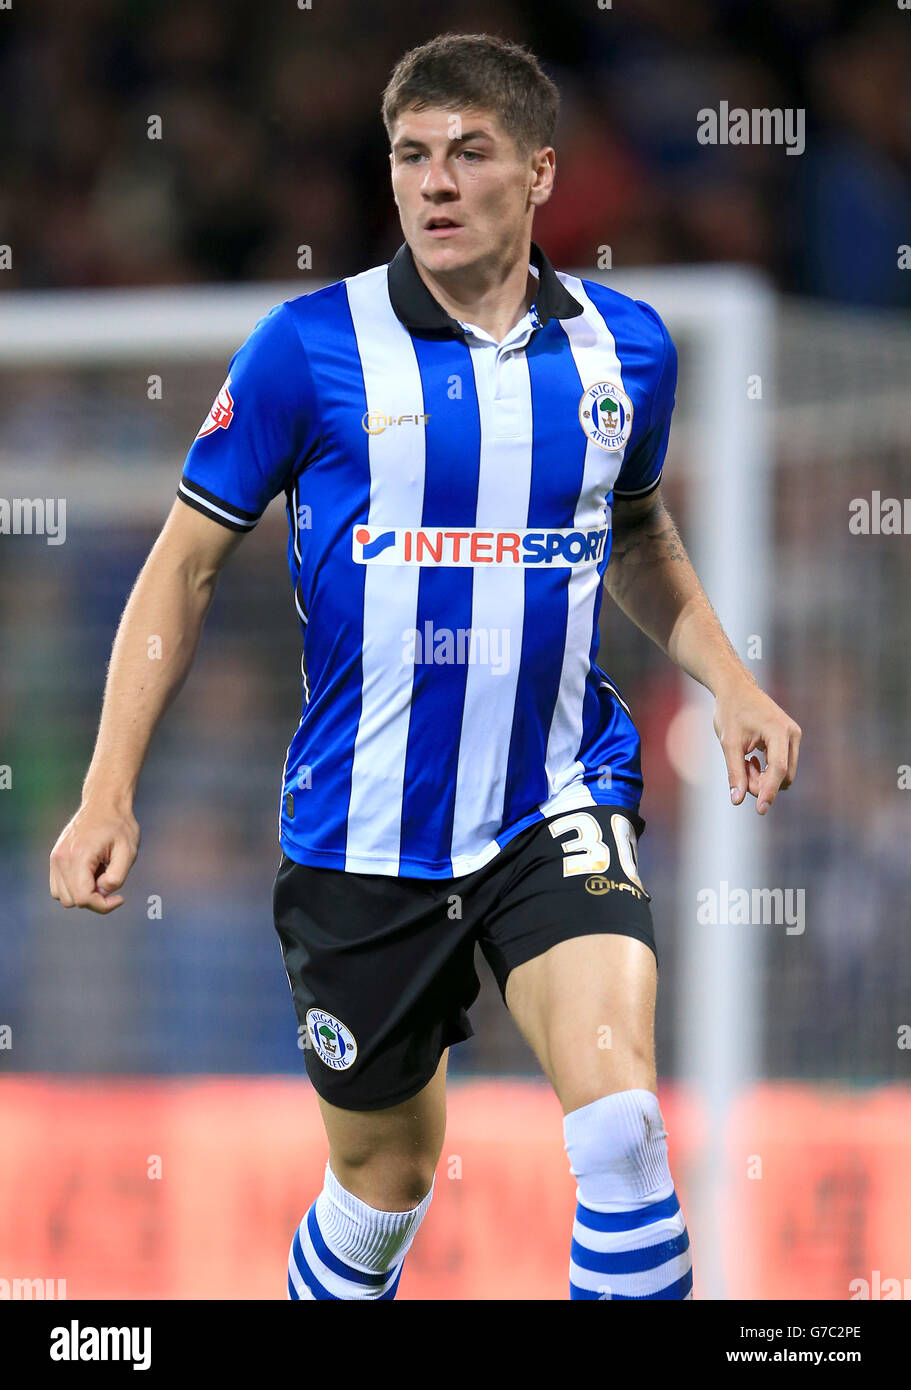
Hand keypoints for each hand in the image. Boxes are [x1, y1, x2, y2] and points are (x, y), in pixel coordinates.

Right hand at [49, 802, 140, 912]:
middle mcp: (61, 859)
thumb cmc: (119, 826)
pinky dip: (74, 887)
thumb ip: (117, 877)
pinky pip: (59, 887)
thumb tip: (102, 892)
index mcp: (79, 856)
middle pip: (72, 901)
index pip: (83, 898)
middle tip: (110, 879)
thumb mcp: (129, 851)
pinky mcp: (54, 858)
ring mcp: (55, 858)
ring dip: (83, 893)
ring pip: (63, 897)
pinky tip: (91, 872)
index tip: (120, 897)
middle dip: (94, 899)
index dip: (103, 905)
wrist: (104, 803)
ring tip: (100, 873)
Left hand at [713, 679, 801, 814]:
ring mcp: (794, 736)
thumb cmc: (731, 712)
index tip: (761, 810)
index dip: (769, 791)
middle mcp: (792, 734)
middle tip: (741, 771)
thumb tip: (737, 800)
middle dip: (762, 782)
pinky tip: (751, 759)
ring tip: (745, 762)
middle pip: (783, 775)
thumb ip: (735, 771)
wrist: (736, 689)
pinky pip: (782, 765)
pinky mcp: (790, 739)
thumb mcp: (729, 743)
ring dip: (763, 777)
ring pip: (784, 773)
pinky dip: (766, 769)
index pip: (778, 769)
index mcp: (779, 731)